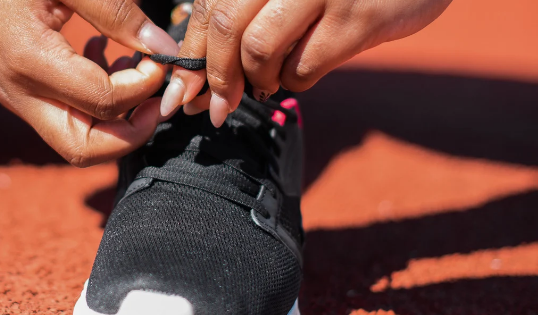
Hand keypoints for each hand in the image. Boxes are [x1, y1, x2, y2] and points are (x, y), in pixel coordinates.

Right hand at [0, 0, 179, 166]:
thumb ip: (117, 13)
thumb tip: (164, 49)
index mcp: (29, 61)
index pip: (103, 102)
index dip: (144, 87)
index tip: (160, 58)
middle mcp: (18, 92)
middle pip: (85, 150)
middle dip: (131, 133)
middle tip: (157, 97)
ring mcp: (14, 97)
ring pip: (75, 141)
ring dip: (115, 121)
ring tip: (137, 72)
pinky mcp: (17, 92)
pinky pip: (64, 118)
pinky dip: (95, 106)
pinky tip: (104, 58)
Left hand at [159, 0, 451, 126]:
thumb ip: (246, 11)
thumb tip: (198, 69)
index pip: (209, 7)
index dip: (188, 54)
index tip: (179, 92)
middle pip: (225, 28)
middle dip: (213, 78)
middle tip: (215, 109)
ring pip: (260, 51)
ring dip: (255, 79)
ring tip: (264, 82)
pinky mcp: (357, 20)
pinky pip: (303, 68)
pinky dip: (292, 81)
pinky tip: (299, 73)